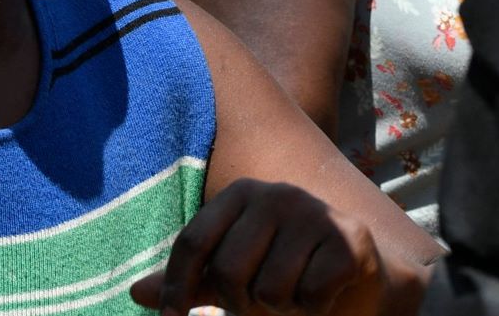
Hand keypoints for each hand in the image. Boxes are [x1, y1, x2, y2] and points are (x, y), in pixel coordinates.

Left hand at [130, 180, 421, 314]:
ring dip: (280, 309)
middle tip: (259, 304)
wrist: (362, 278)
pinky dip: (313, 309)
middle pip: (228, 272)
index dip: (176, 285)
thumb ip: (190, 281)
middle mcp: (275, 194)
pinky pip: (310, 297)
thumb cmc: (286, 271)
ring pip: (270, 291)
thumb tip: (136, 294)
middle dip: (239, 304)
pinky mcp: (349, 241)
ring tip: (293, 296)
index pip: (193, 241)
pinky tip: (323, 294)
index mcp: (240, 194)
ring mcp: (315, 213)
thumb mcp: (234, 273)